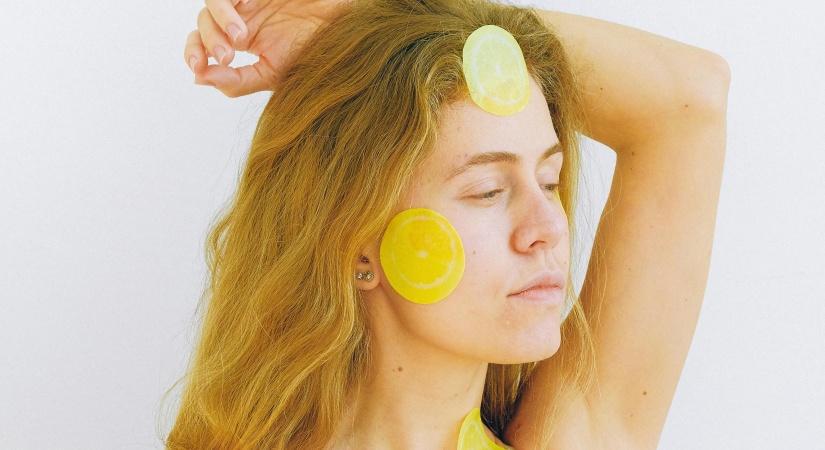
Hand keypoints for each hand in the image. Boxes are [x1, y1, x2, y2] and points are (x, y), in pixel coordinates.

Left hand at [183, 0, 352, 97]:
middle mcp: (243, 17)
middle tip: (227, 57)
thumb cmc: (315, 52)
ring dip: (219, 21)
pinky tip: (248, 9)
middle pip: (204, 23)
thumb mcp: (273, 75)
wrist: (345, 30)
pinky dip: (230, 2)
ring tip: (240, 37)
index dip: (193, 53)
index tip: (199, 68)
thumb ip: (237, 80)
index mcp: (244, 41)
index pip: (203, 44)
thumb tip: (199, 79)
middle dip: (208, 42)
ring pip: (213, 2)